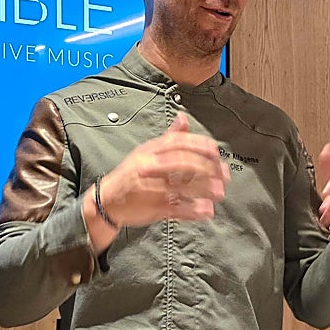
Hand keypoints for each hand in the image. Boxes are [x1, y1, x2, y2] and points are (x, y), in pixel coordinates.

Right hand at [98, 113, 230, 226]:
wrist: (106, 201)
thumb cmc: (130, 175)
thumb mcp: (146, 152)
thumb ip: (168, 137)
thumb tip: (183, 118)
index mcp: (149, 151)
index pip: (177, 143)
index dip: (199, 146)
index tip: (216, 151)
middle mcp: (149, 167)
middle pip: (181, 163)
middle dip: (206, 168)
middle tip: (223, 175)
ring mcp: (149, 188)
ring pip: (180, 187)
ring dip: (203, 190)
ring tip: (219, 193)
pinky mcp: (151, 208)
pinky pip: (175, 209)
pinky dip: (192, 211)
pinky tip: (206, 211)